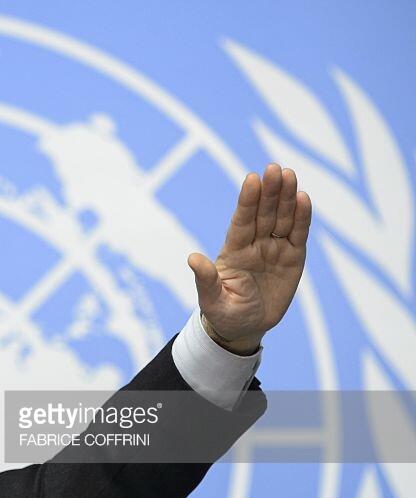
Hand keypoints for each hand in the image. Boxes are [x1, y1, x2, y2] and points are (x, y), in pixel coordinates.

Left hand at [188, 163, 311, 353]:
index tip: (251, 179)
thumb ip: (206, 279)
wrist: (245, 328)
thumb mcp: (212, 300)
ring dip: (286, 197)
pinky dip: (302, 217)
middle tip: (274, 168)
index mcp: (233, 251)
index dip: (247, 201)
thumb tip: (193, 258)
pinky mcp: (293, 258)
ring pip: (282, 218)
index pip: (241, 221)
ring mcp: (274, 249)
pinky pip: (298, 234)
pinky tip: (303, 198)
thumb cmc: (224, 313)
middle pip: (263, 213)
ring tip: (289, 174)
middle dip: (269, 192)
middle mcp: (254, 244)